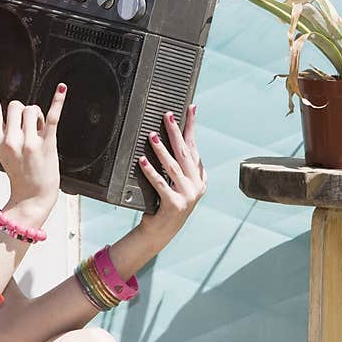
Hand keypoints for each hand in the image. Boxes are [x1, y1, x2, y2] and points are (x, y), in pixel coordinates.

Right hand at [0, 65, 65, 221]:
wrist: (31, 198)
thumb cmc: (21, 173)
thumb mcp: (3, 153)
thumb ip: (6, 131)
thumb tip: (20, 108)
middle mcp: (10, 140)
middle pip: (17, 105)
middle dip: (26, 112)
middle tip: (32, 130)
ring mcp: (28, 143)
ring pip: (33, 109)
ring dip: (40, 118)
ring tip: (41, 135)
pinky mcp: (46, 145)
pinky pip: (52, 117)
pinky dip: (58, 101)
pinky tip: (62, 89)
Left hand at [137, 105, 206, 241]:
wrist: (161, 232)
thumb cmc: (165, 204)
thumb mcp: (176, 184)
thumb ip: (178, 166)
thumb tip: (170, 139)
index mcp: (198, 178)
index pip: (194, 147)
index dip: (192, 127)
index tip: (190, 108)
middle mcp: (196, 185)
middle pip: (185, 153)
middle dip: (176, 132)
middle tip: (168, 116)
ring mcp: (187, 196)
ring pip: (173, 167)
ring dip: (162, 150)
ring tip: (152, 136)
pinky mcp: (174, 205)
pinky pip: (160, 184)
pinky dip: (150, 172)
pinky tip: (142, 161)